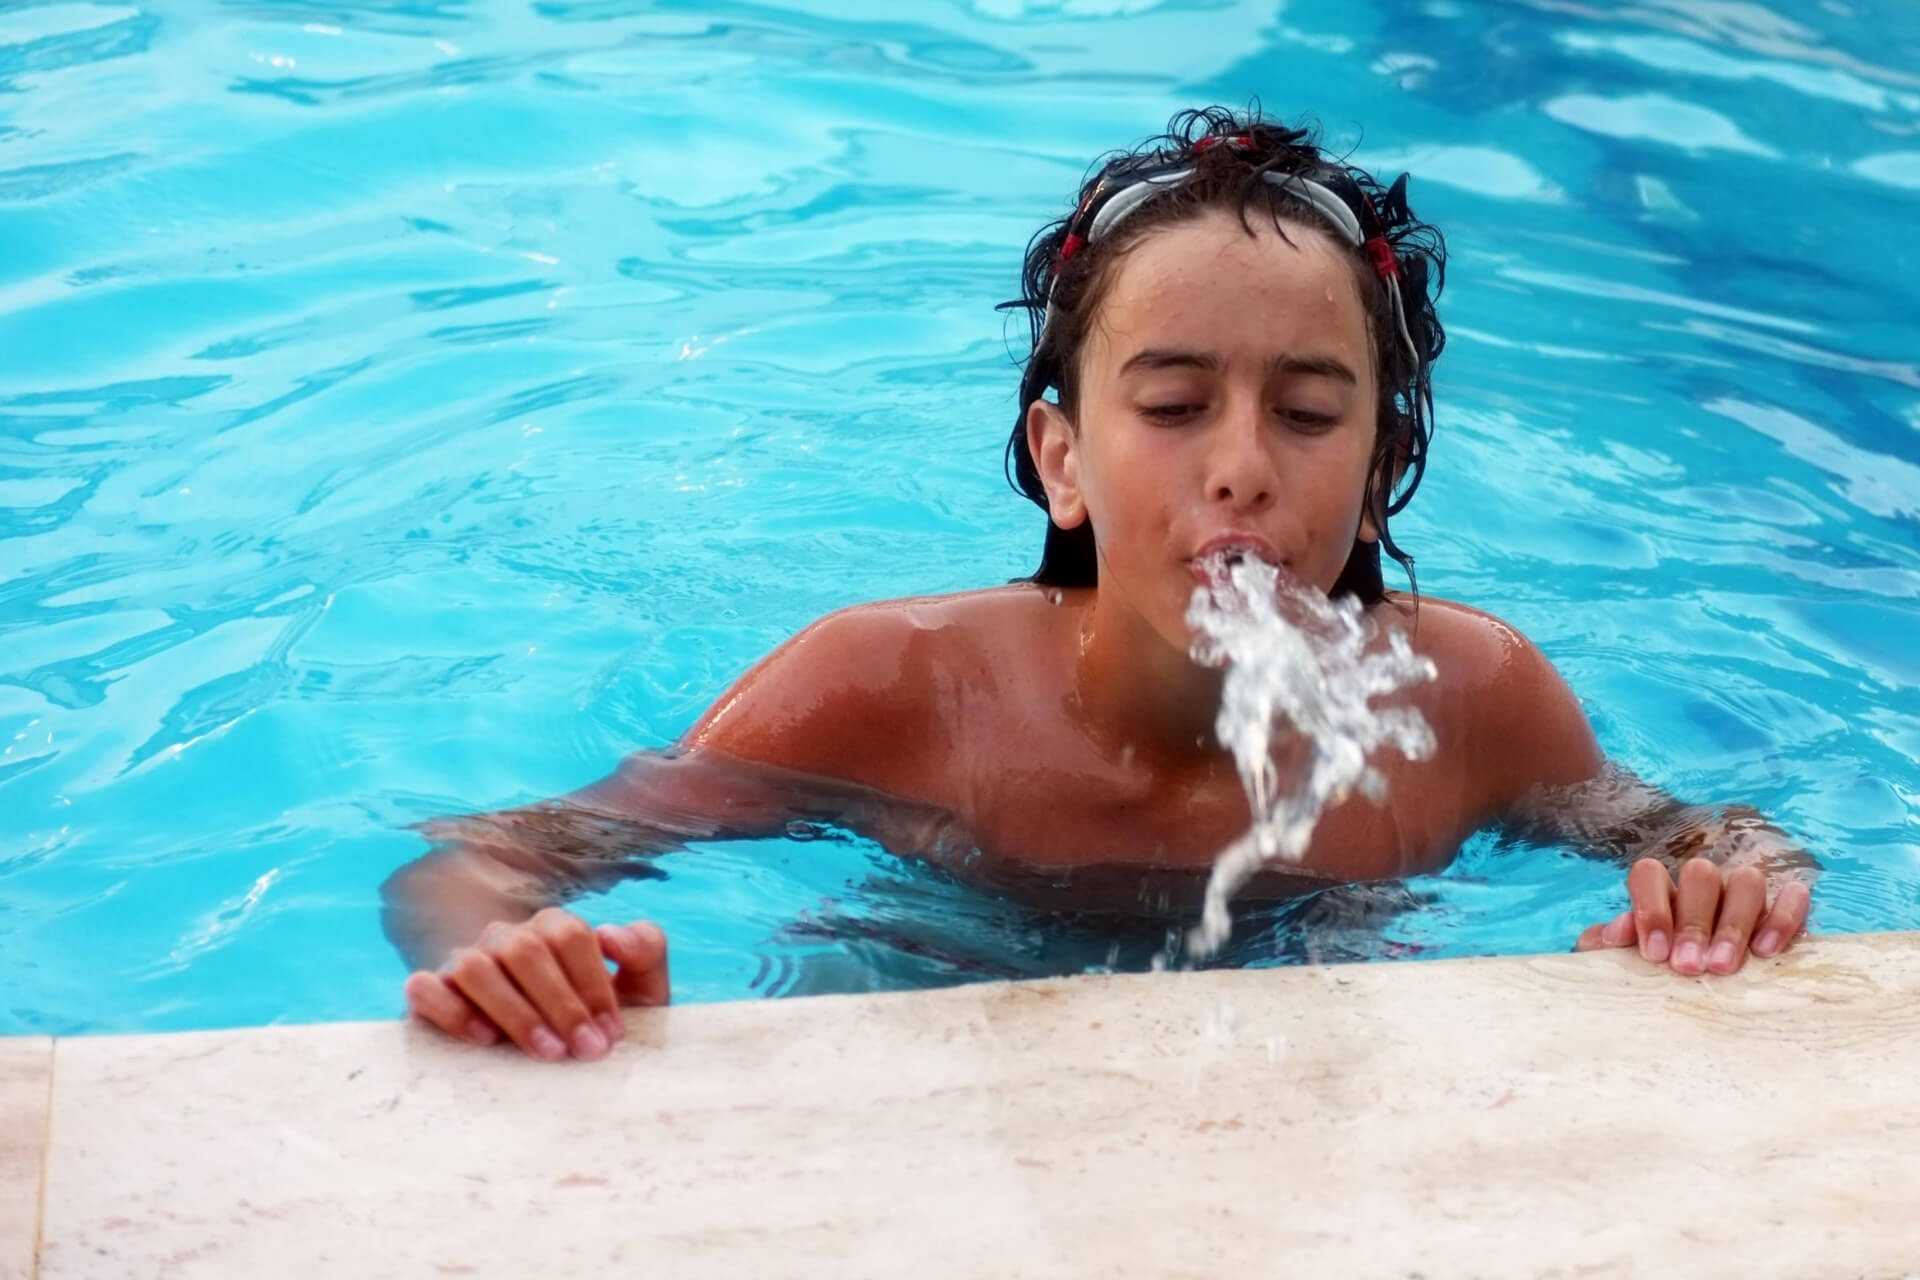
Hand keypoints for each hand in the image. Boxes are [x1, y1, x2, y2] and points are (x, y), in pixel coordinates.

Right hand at [404, 909, 669, 1060]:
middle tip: (586, 1051)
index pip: (570, 936)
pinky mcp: (431, 993)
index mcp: (554, 928)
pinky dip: (451, 1010)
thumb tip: (611, 933)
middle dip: (561, 1003)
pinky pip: (424, 988)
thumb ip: (645, 950)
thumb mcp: (638, 989)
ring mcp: (465, 962)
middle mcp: (507, 938)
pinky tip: (485, 1040)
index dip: (593, 984)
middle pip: (526, 950)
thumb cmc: (596, 1020)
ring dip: (514, 1010)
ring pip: (475, 966)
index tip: (611, 1033)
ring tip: (546, 1053)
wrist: (551, 1059)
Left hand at [1575, 856, 1810, 976]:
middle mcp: (1701, 887)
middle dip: (1693, 922)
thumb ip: (1608, 945)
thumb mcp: (1626, 960)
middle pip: (1700, 875)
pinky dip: (1783, 918)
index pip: (1649, 873)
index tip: (1653, 953)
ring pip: (1746, 882)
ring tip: (1722, 967)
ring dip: (1734, 924)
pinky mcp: (1782, 911)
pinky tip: (1767, 950)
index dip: (1651, 908)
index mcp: (1659, 891)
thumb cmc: (1657, 972)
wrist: (1698, 991)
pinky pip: (1792, 897)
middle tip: (1687, 966)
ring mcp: (1743, 894)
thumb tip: (1611, 936)